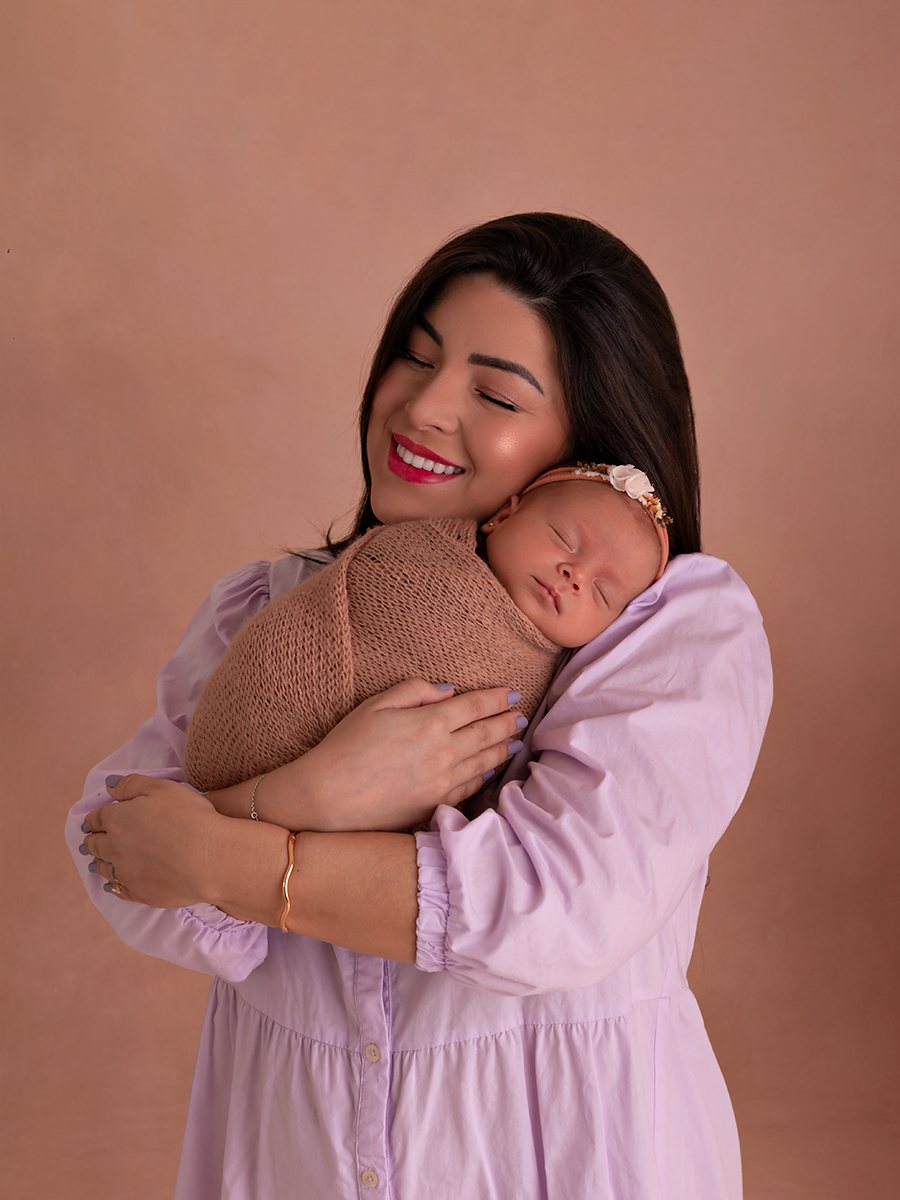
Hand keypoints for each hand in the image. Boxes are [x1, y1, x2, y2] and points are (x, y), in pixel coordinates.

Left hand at [82, 775, 228, 906]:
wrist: (209, 858)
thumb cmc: (189, 817)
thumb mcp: (162, 788)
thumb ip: (131, 784)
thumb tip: (109, 786)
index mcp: (117, 820)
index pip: (97, 818)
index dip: (94, 818)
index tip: (92, 821)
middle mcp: (115, 848)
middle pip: (95, 845)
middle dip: (92, 841)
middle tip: (89, 841)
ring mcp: (127, 873)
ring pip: (104, 869)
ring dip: (99, 863)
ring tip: (97, 862)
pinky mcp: (140, 893)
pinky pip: (119, 890)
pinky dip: (114, 886)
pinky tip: (115, 885)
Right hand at [277, 678, 525, 831]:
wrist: (327, 798)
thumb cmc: (345, 746)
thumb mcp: (376, 704)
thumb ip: (415, 691)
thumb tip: (448, 692)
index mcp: (430, 722)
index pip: (475, 706)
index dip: (497, 698)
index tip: (512, 693)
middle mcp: (444, 753)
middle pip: (487, 734)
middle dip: (506, 722)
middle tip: (520, 716)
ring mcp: (442, 783)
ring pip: (484, 763)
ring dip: (502, 749)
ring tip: (514, 740)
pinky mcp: (434, 806)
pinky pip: (469, 789)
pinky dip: (484, 776)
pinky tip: (489, 770)